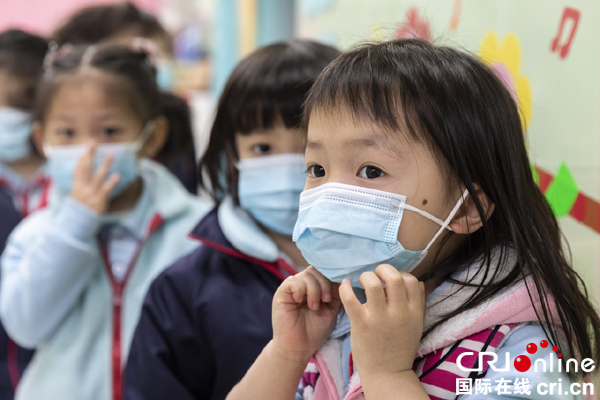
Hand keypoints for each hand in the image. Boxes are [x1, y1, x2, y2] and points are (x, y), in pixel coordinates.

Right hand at [70, 143, 119, 213]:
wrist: (76, 225)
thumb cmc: (78, 209)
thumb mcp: (75, 195)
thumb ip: (80, 184)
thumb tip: (83, 172)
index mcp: (75, 186)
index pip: (78, 168)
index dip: (83, 157)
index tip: (87, 146)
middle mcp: (82, 188)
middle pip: (86, 168)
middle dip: (89, 155)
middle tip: (93, 143)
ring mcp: (90, 194)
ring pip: (98, 176)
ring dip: (104, 165)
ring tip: (111, 155)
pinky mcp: (99, 201)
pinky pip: (106, 190)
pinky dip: (111, 182)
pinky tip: (117, 175)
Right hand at [272, 266, 341, 362]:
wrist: (298, 348)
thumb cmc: (314, 332)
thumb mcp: (331, 310)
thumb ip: (336, 294)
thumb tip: (343, 279)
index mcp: (315, 288)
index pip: (324, 272)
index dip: (332, 278)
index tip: (338, 291)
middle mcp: (303, 285)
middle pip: (316, 270)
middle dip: (325, 283)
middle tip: (326, 300)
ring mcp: (292, 288)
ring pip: (307, 274)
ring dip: (314, 290)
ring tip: (314, 306)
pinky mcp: (282, 293)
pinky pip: (293, 281)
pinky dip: (301, 290)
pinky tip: (301, 302)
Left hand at [339, 264, 424, 378]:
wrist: (387, 374)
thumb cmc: (400, 347)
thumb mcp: (416, 325)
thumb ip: (419, 304)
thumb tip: (419, 282)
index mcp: (414, 312)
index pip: (412, 281)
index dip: (401, 274)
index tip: (390, 280)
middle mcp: (399, 313)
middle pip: (394, 277)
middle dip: (383, 269)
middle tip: (375, 274)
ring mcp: (379, 318)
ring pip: (373, 284)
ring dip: (366, 276)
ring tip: (362, 280)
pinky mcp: (361, 324)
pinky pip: (350, 298)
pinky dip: (345, 288)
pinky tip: (345, 286)